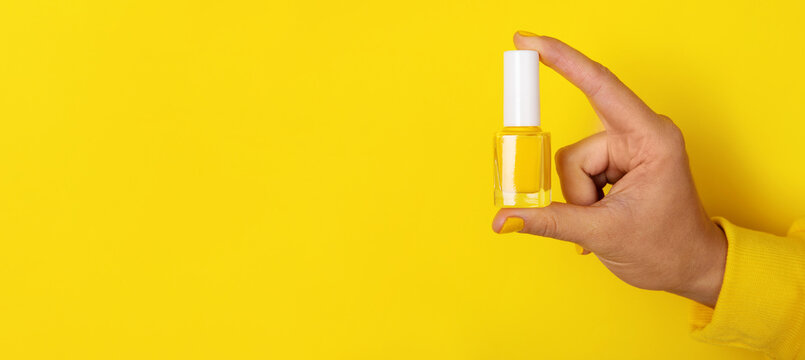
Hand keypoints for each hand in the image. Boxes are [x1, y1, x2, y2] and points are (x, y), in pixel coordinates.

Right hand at [493, 32, 726, 307]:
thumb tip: (503, 218)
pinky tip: (604, 213)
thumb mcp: (603, 235)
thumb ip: (549, 221)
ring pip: (572, 164)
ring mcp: (627, 147)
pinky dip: (581, 197)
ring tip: (606, 219)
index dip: (561, 59)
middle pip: (575, 150)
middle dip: (576, 191)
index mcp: (650, 138)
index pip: (599, 86)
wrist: (692, 266)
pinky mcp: (618, 160)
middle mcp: (639, 135)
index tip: (527, 42)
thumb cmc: (667, 248)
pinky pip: (578, 171)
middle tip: (592, 213)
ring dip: (579, 198)